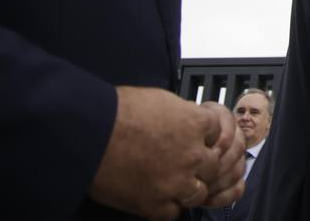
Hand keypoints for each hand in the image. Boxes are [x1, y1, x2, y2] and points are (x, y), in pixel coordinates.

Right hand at [87, 86, 244, 218]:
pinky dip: (168, 205)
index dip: (205, 137)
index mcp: (196, 124)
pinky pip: (174, 212)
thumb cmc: (119, 110)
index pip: (219, 134)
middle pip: (213, 166)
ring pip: (199, 193)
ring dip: (188, 187)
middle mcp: (193, 155)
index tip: (197, 140)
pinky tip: (157, 195)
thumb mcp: (162, 100)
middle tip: (184, 162)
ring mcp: (176, 182)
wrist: (90, 132)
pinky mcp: (155, 204)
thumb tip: (188, 121)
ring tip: (171, 181)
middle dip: (200, 164)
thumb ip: (183, 114)